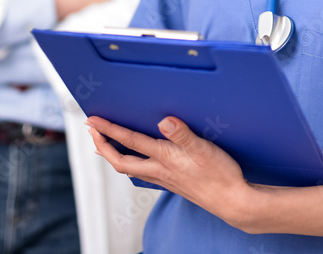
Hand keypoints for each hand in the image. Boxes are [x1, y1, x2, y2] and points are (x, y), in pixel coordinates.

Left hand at [87, 115, 256, 229]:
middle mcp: (160, 169)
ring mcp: (164, 178)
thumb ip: (183, 134)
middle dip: (103, 145)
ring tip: (104, 144)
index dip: (109, 129)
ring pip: (130, 168)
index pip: (129, 141)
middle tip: (91, 131)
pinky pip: (142, 172)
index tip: (93, 120)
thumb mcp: (203, 149)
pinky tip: (137, 160)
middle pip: (120, 160)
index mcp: (164, 158)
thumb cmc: (220, 175)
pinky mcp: (172, 182)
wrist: (231, 201)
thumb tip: (164, 121)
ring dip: (113, 155)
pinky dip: (131, 162)